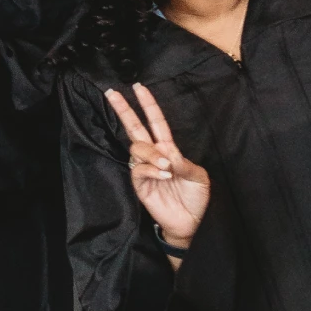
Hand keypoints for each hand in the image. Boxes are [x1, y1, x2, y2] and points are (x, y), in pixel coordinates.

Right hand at [104, 83, 208, 253]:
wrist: (191, 223)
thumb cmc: (196, 198)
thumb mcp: (198, 176)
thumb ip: (183, 162)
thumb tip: (166, 154)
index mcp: (169, 149)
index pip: (155, 123)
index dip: (148, 105)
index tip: (139, 87)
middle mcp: (154, 156)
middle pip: (135, 129)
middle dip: (124, 110)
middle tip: (112, 93)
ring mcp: (145, 170)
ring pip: (137, 149)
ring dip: (150, 153)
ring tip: (166, 166)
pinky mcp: (140, 185)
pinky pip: (138, 169)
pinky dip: (150, 169)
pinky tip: (163, 175)